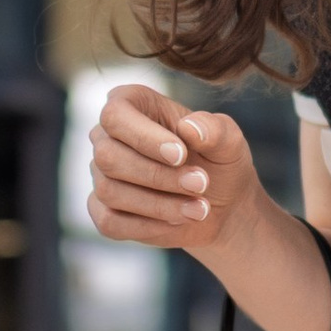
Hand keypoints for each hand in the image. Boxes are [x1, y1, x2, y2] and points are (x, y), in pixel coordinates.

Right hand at [86, 83, 264, 253]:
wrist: (221, 205)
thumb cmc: (219, 162)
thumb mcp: (229, 142)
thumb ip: (215, 129)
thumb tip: (189, 128)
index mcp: (131, 104)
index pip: (115, 115)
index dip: (144, 137)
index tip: (180, 155)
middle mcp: (107, 136)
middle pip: (108, 156)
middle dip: (157, 176)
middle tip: (200, 184)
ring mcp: (101, 175)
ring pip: (110, 190)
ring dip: (159, 204)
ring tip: (200, 208)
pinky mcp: (103, 210)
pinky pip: (110, 222)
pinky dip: (149, 226)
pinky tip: (178, 221)